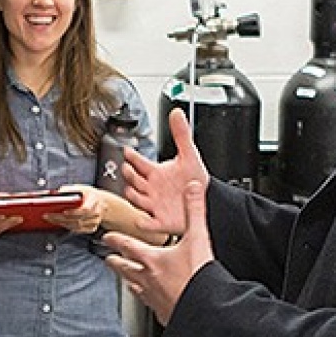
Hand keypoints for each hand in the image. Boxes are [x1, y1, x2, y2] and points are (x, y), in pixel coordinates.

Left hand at [43, 184, 107, 234]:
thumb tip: (53, 194)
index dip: (74, 212)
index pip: (85, 209)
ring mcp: (94, 222)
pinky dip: (66, 227)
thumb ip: (68, 190)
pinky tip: (58, 222)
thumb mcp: (80, 187)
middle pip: (78, 219)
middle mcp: (96, 212)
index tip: (63, 211)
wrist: (102, 202)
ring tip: (49, 218)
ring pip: (76, 226)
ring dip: (61, 223)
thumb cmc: (88, 194)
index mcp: (94, 200)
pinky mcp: (91, 228)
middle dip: (61, 218)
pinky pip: (77, 230)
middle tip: (48, 215)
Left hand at [104, 179, 213, 324]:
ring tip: (126, 282)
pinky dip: (148, 302)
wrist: (204, 310)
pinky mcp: (164, 313)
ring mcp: (154, 299)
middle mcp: (148, 280)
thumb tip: (193, 188)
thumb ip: (194, 210)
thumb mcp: (198, 237)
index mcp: (153, 260)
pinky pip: (151, 306)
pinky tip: (151, 304)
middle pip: (126, 269)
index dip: (116, 240)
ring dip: (129, 283)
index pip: (128, 246)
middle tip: (109, 260)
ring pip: (135, 289)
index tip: (107, 237)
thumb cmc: (198, 276)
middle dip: (116, 263)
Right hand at [121, 107, 209, 237]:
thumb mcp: (189, 155)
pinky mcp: (159, 221)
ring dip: (133, 195)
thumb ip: (181, 134)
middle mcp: (150, 188)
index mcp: (155, 172)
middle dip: (129, 174)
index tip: (128, 151)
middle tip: (127, 168)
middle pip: (133, 180)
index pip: (138, 162)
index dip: (132, 156)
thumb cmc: (195, 180)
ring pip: (136, 200)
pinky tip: (142, 219)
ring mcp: (153, 204)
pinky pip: (148, 224)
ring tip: (131, 190)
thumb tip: (177, 112)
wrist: (208, 203)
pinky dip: (144, 223)